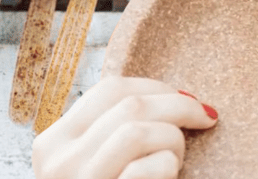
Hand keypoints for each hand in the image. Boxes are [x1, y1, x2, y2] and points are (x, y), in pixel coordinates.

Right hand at [32, 76, 218, 178]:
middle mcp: (58, 160)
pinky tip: (169, 175)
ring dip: (173, 138)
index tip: (185, 98)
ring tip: (177, 159)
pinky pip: (148, 167)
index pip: (109, 88)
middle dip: (178, 107)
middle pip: (130, 104)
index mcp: (54, 141)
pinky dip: (168, 165)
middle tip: (203, 119)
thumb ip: (115, 132)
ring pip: (139, 130)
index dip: (156, 87)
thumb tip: (176, 97)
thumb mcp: (94, 164)